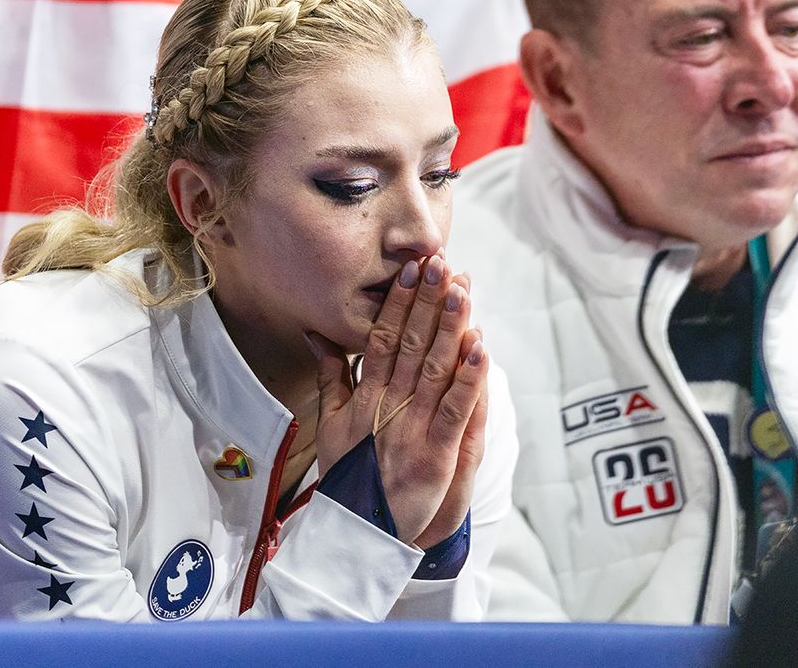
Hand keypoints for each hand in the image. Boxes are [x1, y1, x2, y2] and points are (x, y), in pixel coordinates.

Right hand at [310, 254, 486, 547]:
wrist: (354, 533)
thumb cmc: (346, 476)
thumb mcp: (330, 424)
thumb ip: (331, 376)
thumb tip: (317, 334)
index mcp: (365, 396)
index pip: (382, 339)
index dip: (398, 303)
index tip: (410, 271)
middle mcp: (389, 406)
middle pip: (412, 344)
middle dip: (427, 302)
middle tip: (440, 264)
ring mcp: (414, 428)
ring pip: (436, 368)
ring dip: (451, 326)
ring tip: (462, 289)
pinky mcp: (438, 453)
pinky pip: (457, 409)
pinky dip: (470, 378)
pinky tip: (481, 346)